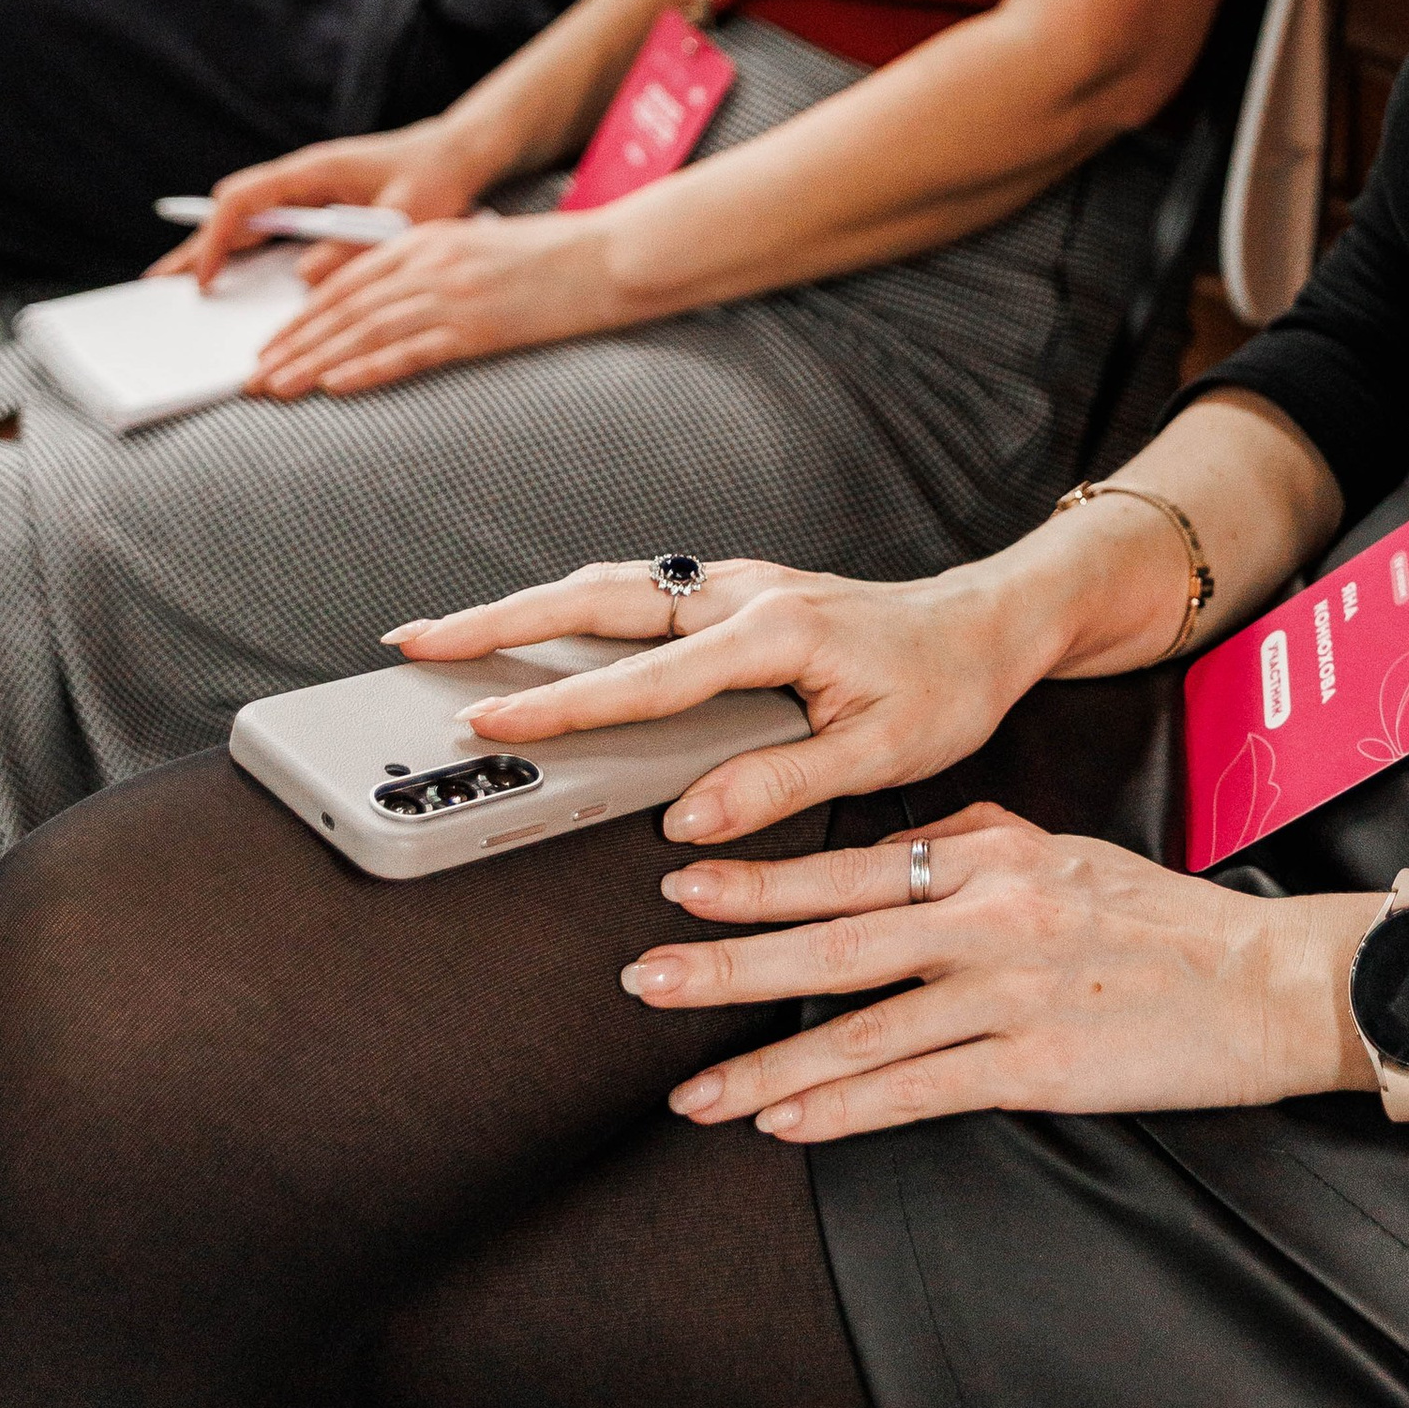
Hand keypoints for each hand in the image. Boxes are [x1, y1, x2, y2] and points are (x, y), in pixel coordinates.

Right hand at [154, 119, 511, 286]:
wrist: (457, 154)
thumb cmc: (435, 177)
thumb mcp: (404, 215)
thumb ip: (355, 245)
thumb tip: (303, 278)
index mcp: (314, 171)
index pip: (244, 200)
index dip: (215, 237)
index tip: (202, 278)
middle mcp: (301, 178)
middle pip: (233, 211)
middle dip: (196, 244)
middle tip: (158, 285)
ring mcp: (306, 192)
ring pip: (246, 220)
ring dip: (214, 249)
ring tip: (179, 287)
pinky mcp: (316, 206)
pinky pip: (269, 228)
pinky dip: (243, 250)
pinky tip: (228, 276)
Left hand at [240, 207, 616, 395]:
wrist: (611, 254)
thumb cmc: (552, 257)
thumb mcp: (479, 247)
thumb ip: (431, 268)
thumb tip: (386, 307)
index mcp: (428, 240)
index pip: (346, 281)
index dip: (300, 316)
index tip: (268, 346)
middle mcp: (431, 263)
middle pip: (344, 309)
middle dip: (291, 346)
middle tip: (250, 381)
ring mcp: (454, 294)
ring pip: (365, 332)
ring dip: (313, 363)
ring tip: (275, 391)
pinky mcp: (480, 326)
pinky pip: (412, 351)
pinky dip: (368, 370)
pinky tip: (335, 387)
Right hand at [388, 556, 1059, 842]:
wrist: (994, 623)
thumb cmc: (947, 688)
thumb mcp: (879, 754)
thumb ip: (779, 786)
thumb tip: (686, 822)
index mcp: (772, 634)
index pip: (640, 679)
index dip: (556, 706)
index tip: (483, 723)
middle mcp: (745, 595)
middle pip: (598, 601)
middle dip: (499, 621)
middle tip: (415, 641)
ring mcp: (739, 586)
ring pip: (613, 588)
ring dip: (527, 606)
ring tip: (451, 631)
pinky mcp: (741, 593)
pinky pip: (642, 592)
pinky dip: (577, 604)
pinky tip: (545, 624)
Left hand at [621, 808, 1372, 1140]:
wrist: (1264, 980)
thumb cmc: (1165, 920)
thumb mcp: (1064, 849)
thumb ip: (975, 841)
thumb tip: (897, 848)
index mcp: (995, 857)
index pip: (853, 865)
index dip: (761, 877)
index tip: (683, 881)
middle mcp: (992, 918)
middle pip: (835, 941)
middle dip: (730, 962)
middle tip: (647, 977)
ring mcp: (1010, 995)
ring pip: (862, 1033)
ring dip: (766, 1064)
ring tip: (692, 1088)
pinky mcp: (1034, 1068)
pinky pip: (918, 1093)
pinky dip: (844, 1111)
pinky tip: (788, 1123)